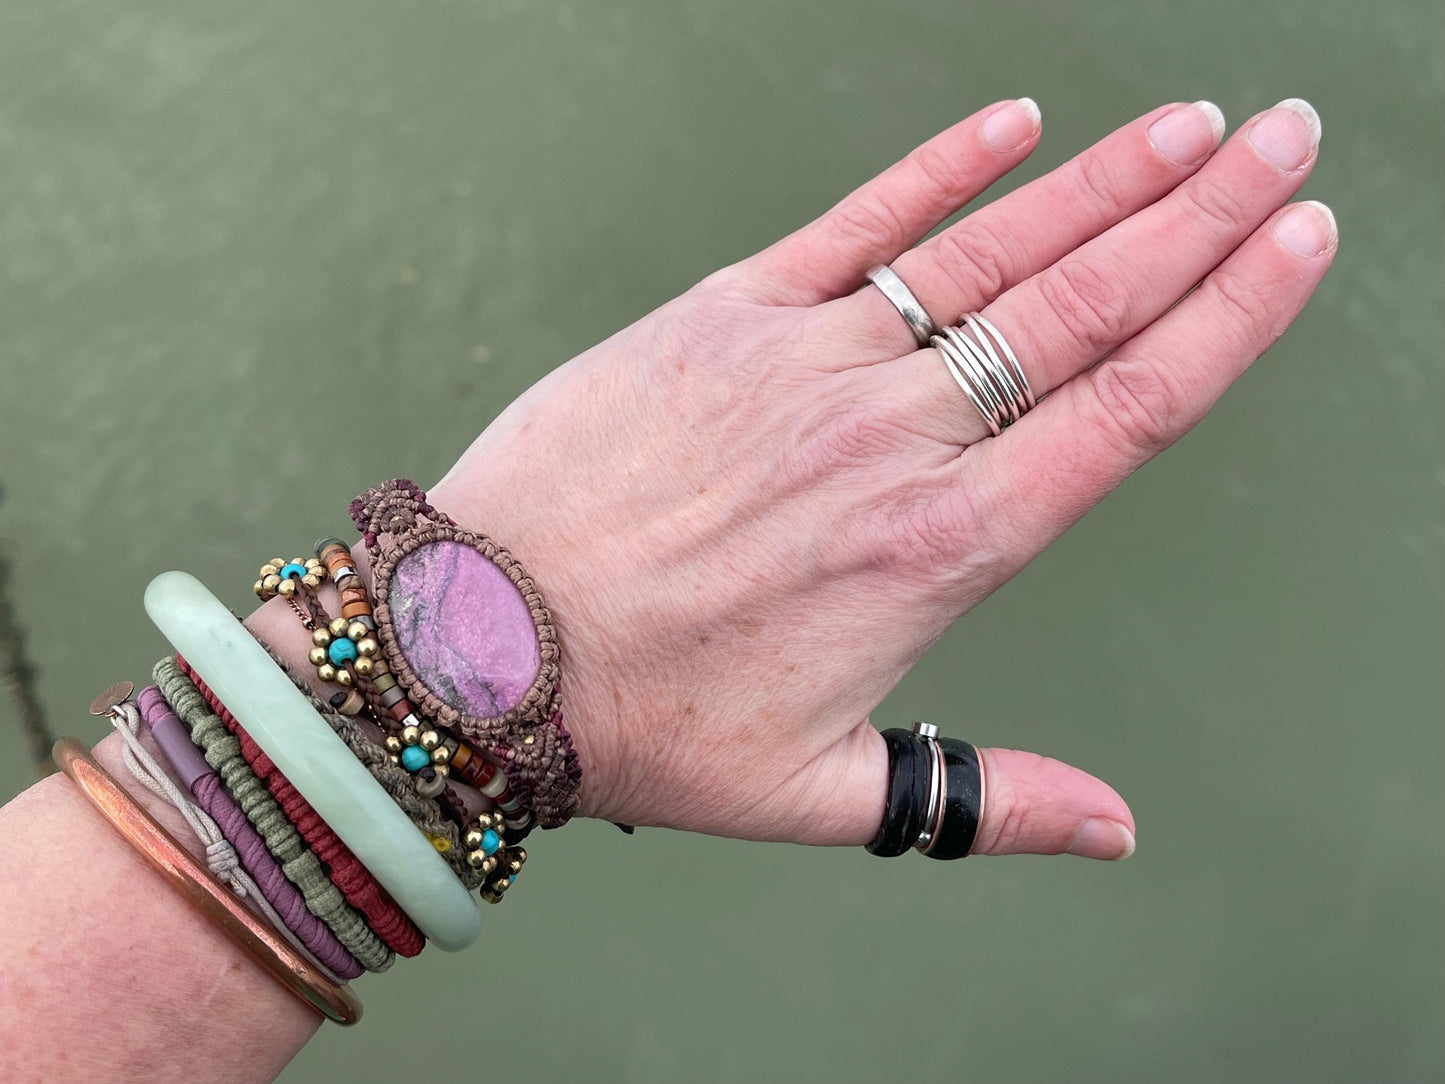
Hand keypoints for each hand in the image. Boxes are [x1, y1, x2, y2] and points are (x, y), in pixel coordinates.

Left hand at [417, 97, 1332, 856]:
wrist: (479, 646)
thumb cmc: (646, 722)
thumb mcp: (824, 789)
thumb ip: (982, 800)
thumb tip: (1117, 830)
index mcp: (941, 547)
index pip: (1129, 406)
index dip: (1231, 315)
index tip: (1299, 243)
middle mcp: (894, 437)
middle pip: (1087, 306)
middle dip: (1205, 214)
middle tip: (1289, 138)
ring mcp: (808, 362)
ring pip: (990, 253)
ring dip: (1105, 180)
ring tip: (1192, 125)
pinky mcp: (721, 315)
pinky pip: (854, 225)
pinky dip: (939, 169)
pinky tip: (1014, 125)